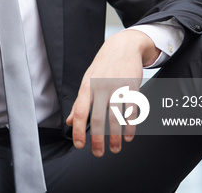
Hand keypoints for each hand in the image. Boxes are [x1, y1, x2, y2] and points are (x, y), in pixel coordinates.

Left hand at [66, 29, 158, 156]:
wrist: (123, 46)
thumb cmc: (102, 67)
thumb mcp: (87, 81)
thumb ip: (79, 102)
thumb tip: (68, 122)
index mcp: (86, 87)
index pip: (79, 112)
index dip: (78, 130)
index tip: (79, 145)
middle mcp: (100, 88)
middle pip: (97, 119)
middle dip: (97, 140)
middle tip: (98, 153)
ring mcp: (117, 88)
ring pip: (116, 118)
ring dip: (115, 137)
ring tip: (115, 149)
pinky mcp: (133, 88)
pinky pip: (132, 111)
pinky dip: (130, 127)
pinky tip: (128, 137)